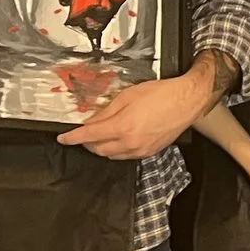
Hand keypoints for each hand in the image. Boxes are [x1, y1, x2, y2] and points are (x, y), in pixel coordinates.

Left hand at [58, 66, 210, 159]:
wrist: (185, 101)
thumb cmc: (161, 94)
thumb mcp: (128, 95)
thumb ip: (107, 110)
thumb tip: (91, 121)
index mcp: (122, 126)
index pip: (89, 136)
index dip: (72, 138)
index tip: (63, 138)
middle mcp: (130, 142)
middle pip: (98, 149)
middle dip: (86, 142)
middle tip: (83, 132)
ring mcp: (140, 150)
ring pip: (111, 155)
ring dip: (101, 147)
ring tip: (101, 133)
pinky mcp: (149, 152)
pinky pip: (125, 156)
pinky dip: (116, 149)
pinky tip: (119, 138)